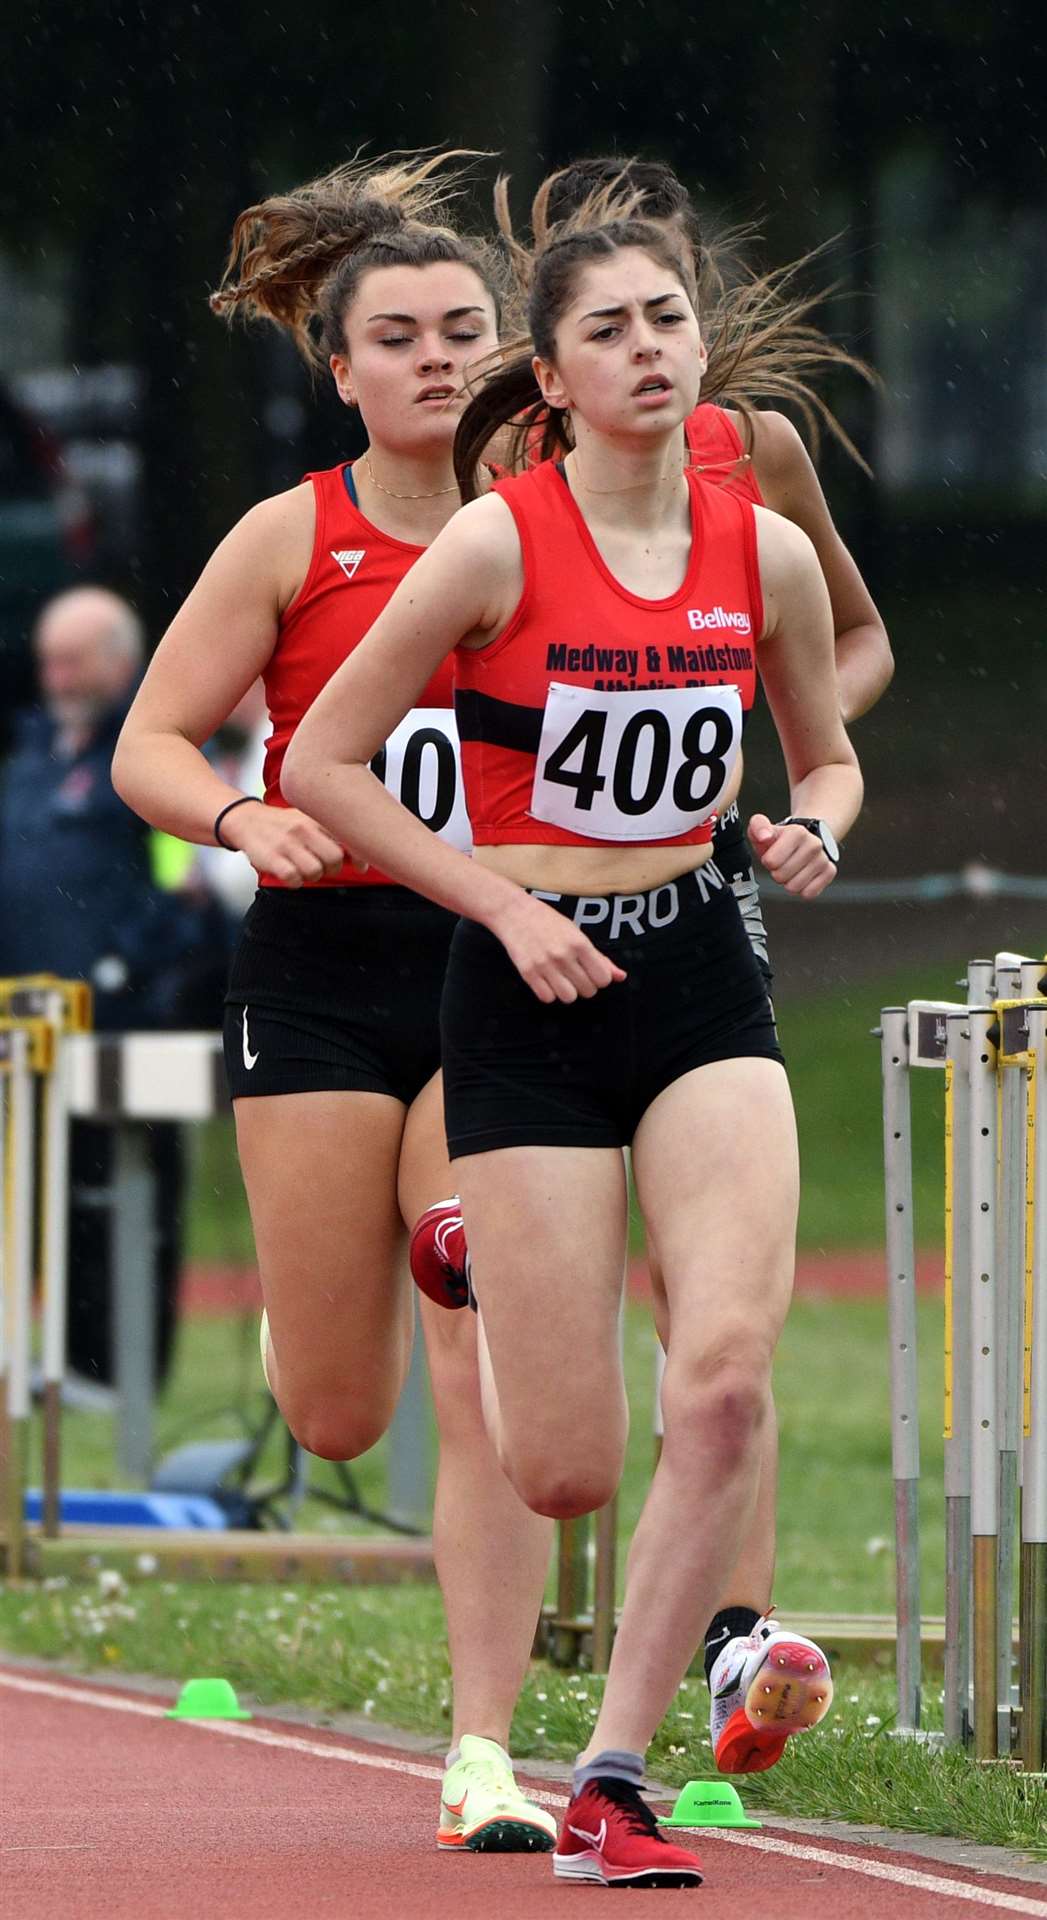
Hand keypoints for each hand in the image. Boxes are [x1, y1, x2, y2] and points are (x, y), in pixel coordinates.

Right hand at [223, 801, 352, 885]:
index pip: (346, 838)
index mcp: (315, 819)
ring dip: (312, 876)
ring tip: (304, 869)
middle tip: (324, 867)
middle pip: (334, 859)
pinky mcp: (272, 858)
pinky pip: (294, 879)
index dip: (358, 856)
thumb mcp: (308, 818)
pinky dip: (295, 882)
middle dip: (332, 869)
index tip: (361, 866)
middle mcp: (303, 829)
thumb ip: (332, 832)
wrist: (247, 821)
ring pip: (315, 871)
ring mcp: (287, 844)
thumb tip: (360, 854)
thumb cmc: (284, 824)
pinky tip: (290, 874)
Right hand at [492, 892, 626, 1003]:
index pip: (603, 978)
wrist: (514, 913)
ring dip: (568, 992)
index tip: (591, 972)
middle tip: (574, 974)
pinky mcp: (528, 973)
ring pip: (569, 997)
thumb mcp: (577, 933)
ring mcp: (545, 965)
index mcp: (579, 943)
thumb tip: (620, 976)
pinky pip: (547, 998)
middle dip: (584, 986)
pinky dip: (549, 993)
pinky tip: (547, 981)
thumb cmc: (548, 922)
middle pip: (588, 990)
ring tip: (561, 979)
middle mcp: (563, 955)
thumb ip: (600, 957)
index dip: (599, 979)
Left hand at [748, 813, 836, 899]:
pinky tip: (801, 876)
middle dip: (777, 873)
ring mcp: (823, 860)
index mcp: (797, 833)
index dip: (768, 861)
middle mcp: (814, 845)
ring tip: (791, 870)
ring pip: (794, 887)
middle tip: (782, 864)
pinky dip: (802, 889)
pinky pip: (809, 893)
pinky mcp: (829, 872)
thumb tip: (764, 836)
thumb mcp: (763, 827)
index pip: (771, 861)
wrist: (804, 840)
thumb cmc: (782, 839)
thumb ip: (758, 826)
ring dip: (788, 882)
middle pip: (781, 876)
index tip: (772, 855)